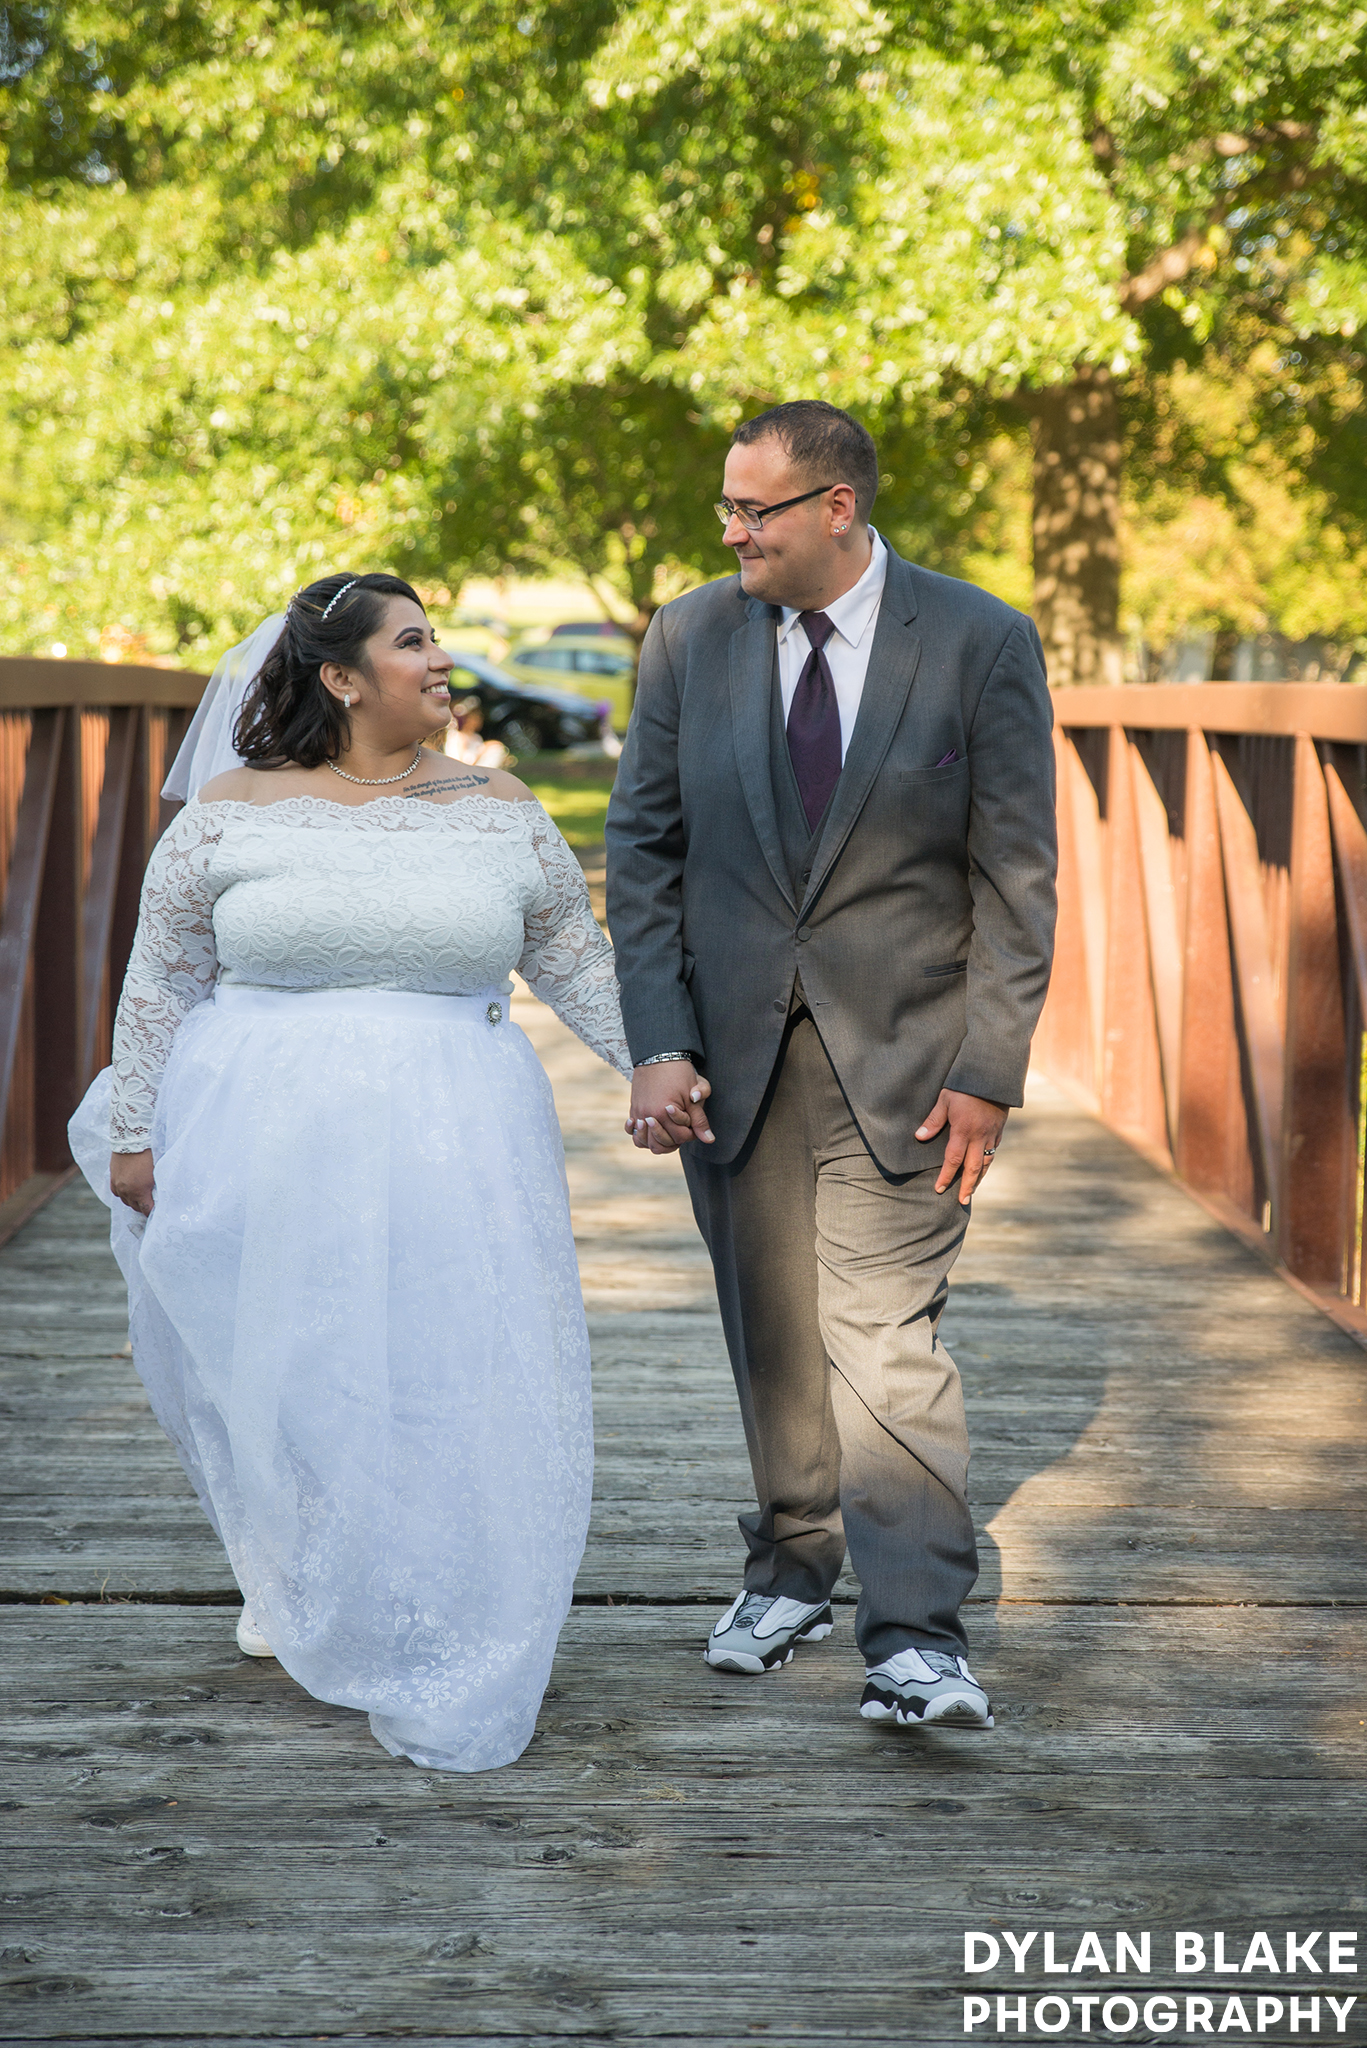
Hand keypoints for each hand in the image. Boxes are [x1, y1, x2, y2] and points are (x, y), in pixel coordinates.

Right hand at [110, 1149, 154, 1215]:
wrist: (132, 1140)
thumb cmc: (149, 1155)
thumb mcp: (156, 1173)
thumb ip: (155, 1187)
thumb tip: (157, 1195)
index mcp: (140, 1191)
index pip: (146, 1209)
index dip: (152, 1211)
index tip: (157, 1210)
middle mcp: (127, 1191)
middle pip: (135, 1207)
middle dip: (143, 1207)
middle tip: (150, 1204)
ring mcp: (118, 1185)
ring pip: (125, 1201)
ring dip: (133, 1201)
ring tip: (141, 1198)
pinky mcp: (112, 1178)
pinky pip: (117, 1193)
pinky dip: (123, 1194)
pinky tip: (129, 1191)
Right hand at [626, 1060, 713, 1153]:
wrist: (658, 1054)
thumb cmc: (679, 1072)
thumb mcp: (692, 1095)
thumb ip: (700, 1120)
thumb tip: (709, 1140)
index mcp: (664, 1113)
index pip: (680, 1137)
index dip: (691, 1133)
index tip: (694, 1124)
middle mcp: (648, 1116)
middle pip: (660, 1144)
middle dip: (675, 1141)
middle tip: (682, 1130)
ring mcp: (638, 1113)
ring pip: (644, 1142)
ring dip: (656, 1141)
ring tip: (666, 1134)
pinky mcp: (633, 1109)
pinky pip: (631, 1131)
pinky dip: (638, 1135)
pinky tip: (646, 1130)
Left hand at [916, 1090, 1006, 1205]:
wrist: (993, 1075)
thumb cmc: (965, 1085)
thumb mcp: (945, 1099)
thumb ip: (933, 1120)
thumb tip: (919, 1137)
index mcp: (964, 1130)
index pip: (953, 1160)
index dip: (945, 1176)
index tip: (939, 1188)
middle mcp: (979, 1136)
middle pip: (973, 1168)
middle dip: (966, 1186)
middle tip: (961, 1201)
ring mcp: (991, 1134)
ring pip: (986, 1162)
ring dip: (978, 1178)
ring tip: (971, 1190)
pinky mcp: (999, 1129)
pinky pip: (993, 1151)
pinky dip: (987, 1163)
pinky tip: (982, 1168)